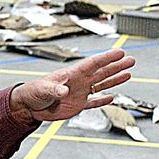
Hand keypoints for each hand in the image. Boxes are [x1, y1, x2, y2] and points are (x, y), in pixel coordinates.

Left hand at [9, 48, 135, 123]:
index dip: (107, 58)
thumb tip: (64, 91)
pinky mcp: (77, 105)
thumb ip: (54, 89)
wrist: (28, 106)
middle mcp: (78, 82)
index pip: (93, 64)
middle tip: (131, 60)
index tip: (120, 52)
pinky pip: (93, 101)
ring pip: (101, 84)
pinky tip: (112, 97)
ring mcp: (79, 93)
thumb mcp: (43, 89)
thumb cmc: (33, 92)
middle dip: (116, 66)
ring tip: (128, 73)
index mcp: (72, 75)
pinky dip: (102, 100)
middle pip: (102, 72)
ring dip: (114, 79)